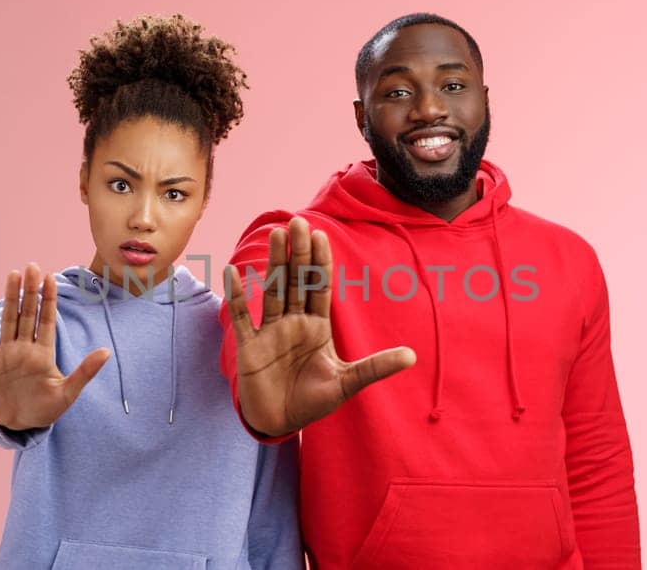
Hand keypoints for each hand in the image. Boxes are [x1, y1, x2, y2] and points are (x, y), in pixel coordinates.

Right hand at [0, 263, 111, 430]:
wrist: (18, 424)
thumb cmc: (44, 409)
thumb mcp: (68, 393)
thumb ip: (85, 372)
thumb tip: (107, 352)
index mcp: (43, 352)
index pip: (47, 320)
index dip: (48, 300)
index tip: (51, 278)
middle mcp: (24, 348)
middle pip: (28, 314)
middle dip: (30, 291)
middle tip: (32, 266)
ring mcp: (6, 353)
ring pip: (9, 319)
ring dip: (11, 297)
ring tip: (14, 275)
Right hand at [224, 217, 416, 436]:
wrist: (280, 423)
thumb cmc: (313, 402)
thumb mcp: (347, 383)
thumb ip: (375, 368)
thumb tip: (412, 356)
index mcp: (317, 327)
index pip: (319, 288)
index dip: (320, 263)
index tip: (320, 236)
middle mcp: (293, 323)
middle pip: (296, 281)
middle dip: (298, 254)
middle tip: (299, 222)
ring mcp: (270, 331)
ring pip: (273, 290)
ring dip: (275, 264)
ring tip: (277, 235)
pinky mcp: (249, 346)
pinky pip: (243, 317)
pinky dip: (239, 297)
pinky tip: (234, 273)